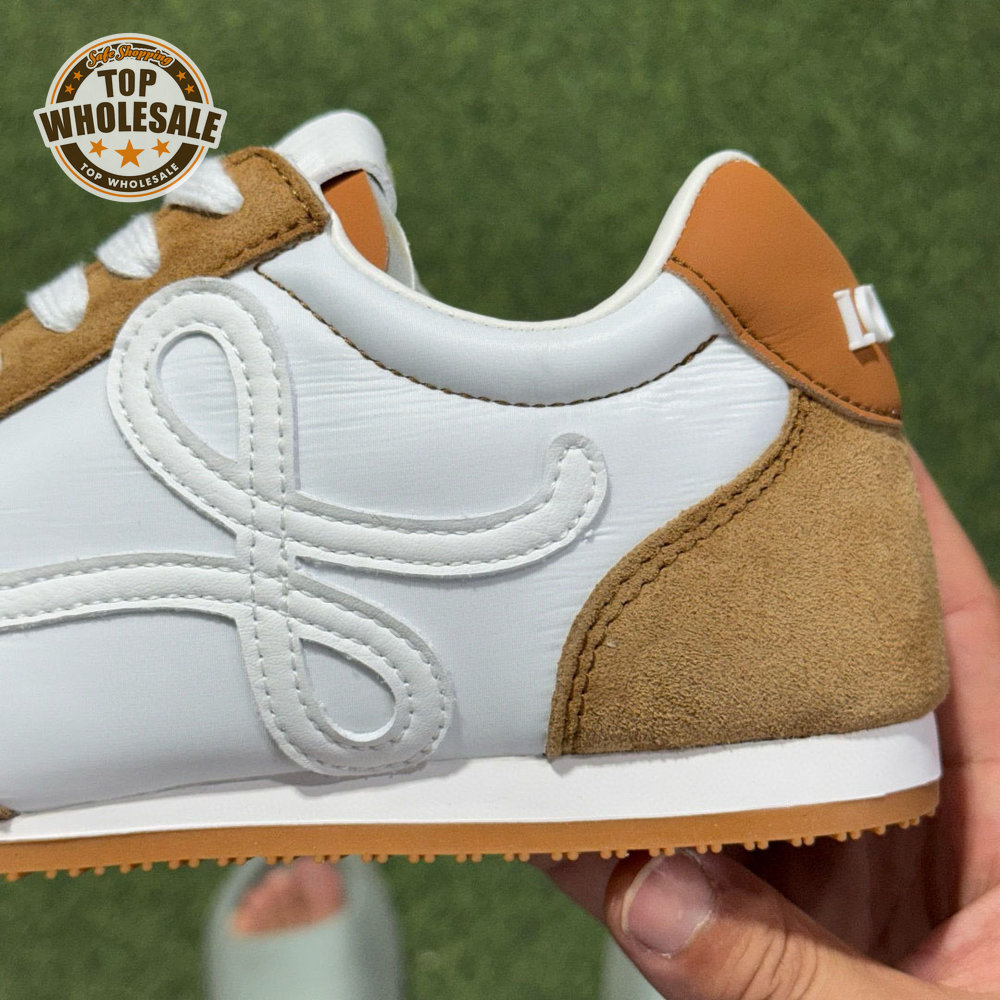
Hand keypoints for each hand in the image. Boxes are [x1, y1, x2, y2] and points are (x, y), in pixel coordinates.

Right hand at [541, 450, 999, 998]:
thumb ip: (798, 983)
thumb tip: (652, 898)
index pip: (944, 612)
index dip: (880, 510)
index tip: (802, 417)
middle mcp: (915, 803)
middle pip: (814, 661)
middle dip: (730, 594)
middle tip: (641, 512)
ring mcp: (834, 859)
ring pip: (735, 755)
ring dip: (655, 717)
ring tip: (565, 644)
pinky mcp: (774, 920)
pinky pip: (688, 858)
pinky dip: (622, 835)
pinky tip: (549, 802)